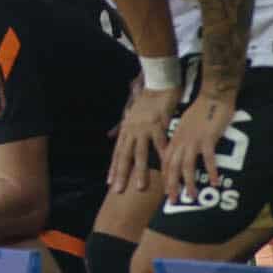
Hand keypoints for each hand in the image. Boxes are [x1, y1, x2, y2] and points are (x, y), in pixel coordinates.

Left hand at [109, 79, 177, 194]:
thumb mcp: (131, 111)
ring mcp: (143, 127)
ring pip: (140, 153)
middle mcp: (132, 129)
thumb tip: (110, 135)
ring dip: (140, 171)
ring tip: (140, 187)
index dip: (113, 167)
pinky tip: (163, 168)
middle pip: (125, 155)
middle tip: (118, 191)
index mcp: (126, 128)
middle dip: (121, 174)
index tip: (109, 182)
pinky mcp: (157, 123)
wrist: (158, 81)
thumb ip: (122, 126)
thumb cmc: (147, 98)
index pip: (117, 152)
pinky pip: (159, 144)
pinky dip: (161, 156)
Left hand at [164, 94, 234, 203]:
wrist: (212, 95)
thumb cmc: (200, 110)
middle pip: (172, 167)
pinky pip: (208, 159)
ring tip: (191, 196)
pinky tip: (214, 182)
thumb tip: (180, 151)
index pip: (165, 161)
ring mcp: (193, 140)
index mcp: (175, 138)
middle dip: (171, 185)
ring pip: (186, 165)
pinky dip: (211, 171)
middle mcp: (181, 141)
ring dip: (189, 182)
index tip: (166, 190)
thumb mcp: (185, 124)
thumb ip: (181, 138)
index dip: (165, 176)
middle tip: (172, 201)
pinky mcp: (207, 139)